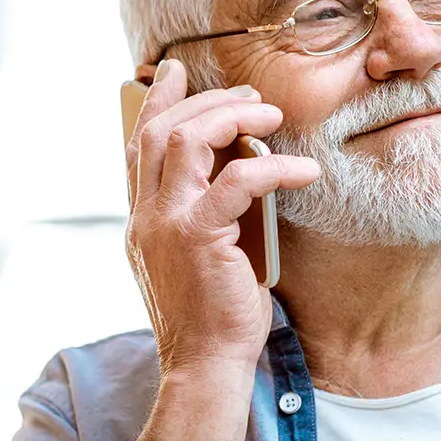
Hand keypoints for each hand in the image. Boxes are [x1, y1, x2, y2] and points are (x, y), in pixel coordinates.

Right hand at [124, 58, 318, 378]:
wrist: (205, 366)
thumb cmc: (211, 318)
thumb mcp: (196, 259)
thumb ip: (201, 217)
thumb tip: (237, 173)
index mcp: (141, 220)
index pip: (138, 145)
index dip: (157, 103)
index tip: (179, 74)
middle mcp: (144, 217)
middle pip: (157, 130)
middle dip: (203, 100)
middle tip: (247, 95)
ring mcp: (165, 224)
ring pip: (184, 140)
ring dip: (230, 117)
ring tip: (270, 116)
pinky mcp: (198, 236)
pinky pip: (237, 179)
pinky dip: (272, 165)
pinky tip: (303, 171)